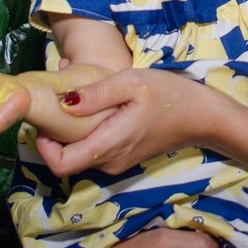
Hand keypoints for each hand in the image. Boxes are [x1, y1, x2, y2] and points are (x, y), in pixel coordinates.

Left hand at [34, 67, 223, 175]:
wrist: (203, 117)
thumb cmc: (169, 95)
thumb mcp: (132, 83)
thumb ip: (96, 93)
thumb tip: (62, 102)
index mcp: (108, 145)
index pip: (60, 164)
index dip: (43, 146)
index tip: (43, 118)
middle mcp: (109, 161)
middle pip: (66, 158)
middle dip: (54, 131)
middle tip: (55, 96)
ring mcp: (117, 161)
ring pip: (80, 152)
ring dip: (70, 127)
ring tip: (73, 90)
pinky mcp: (124, 155)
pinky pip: (95, 146)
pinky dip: (87, 127)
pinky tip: (94, 99)